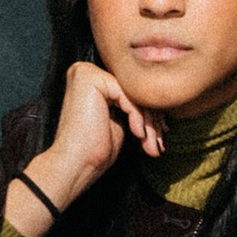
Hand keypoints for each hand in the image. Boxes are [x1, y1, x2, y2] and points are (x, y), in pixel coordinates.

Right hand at [20, 59, 161, 221]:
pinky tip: (137, 134)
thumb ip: (131, 104)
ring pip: (133, 93)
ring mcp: (86, 72)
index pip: (129, 91)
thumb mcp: (119, 121)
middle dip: (151, 119)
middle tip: (159, 142)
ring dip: (149, 123)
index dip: (149, 113)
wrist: (75, 165)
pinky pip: (128, 96)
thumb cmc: (94, 150)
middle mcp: (85, 71)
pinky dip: (137, 117)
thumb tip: (159, 100)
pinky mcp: (90, 78)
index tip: (162, 132)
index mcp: (90, 80)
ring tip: (152, 145)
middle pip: (132, 91)